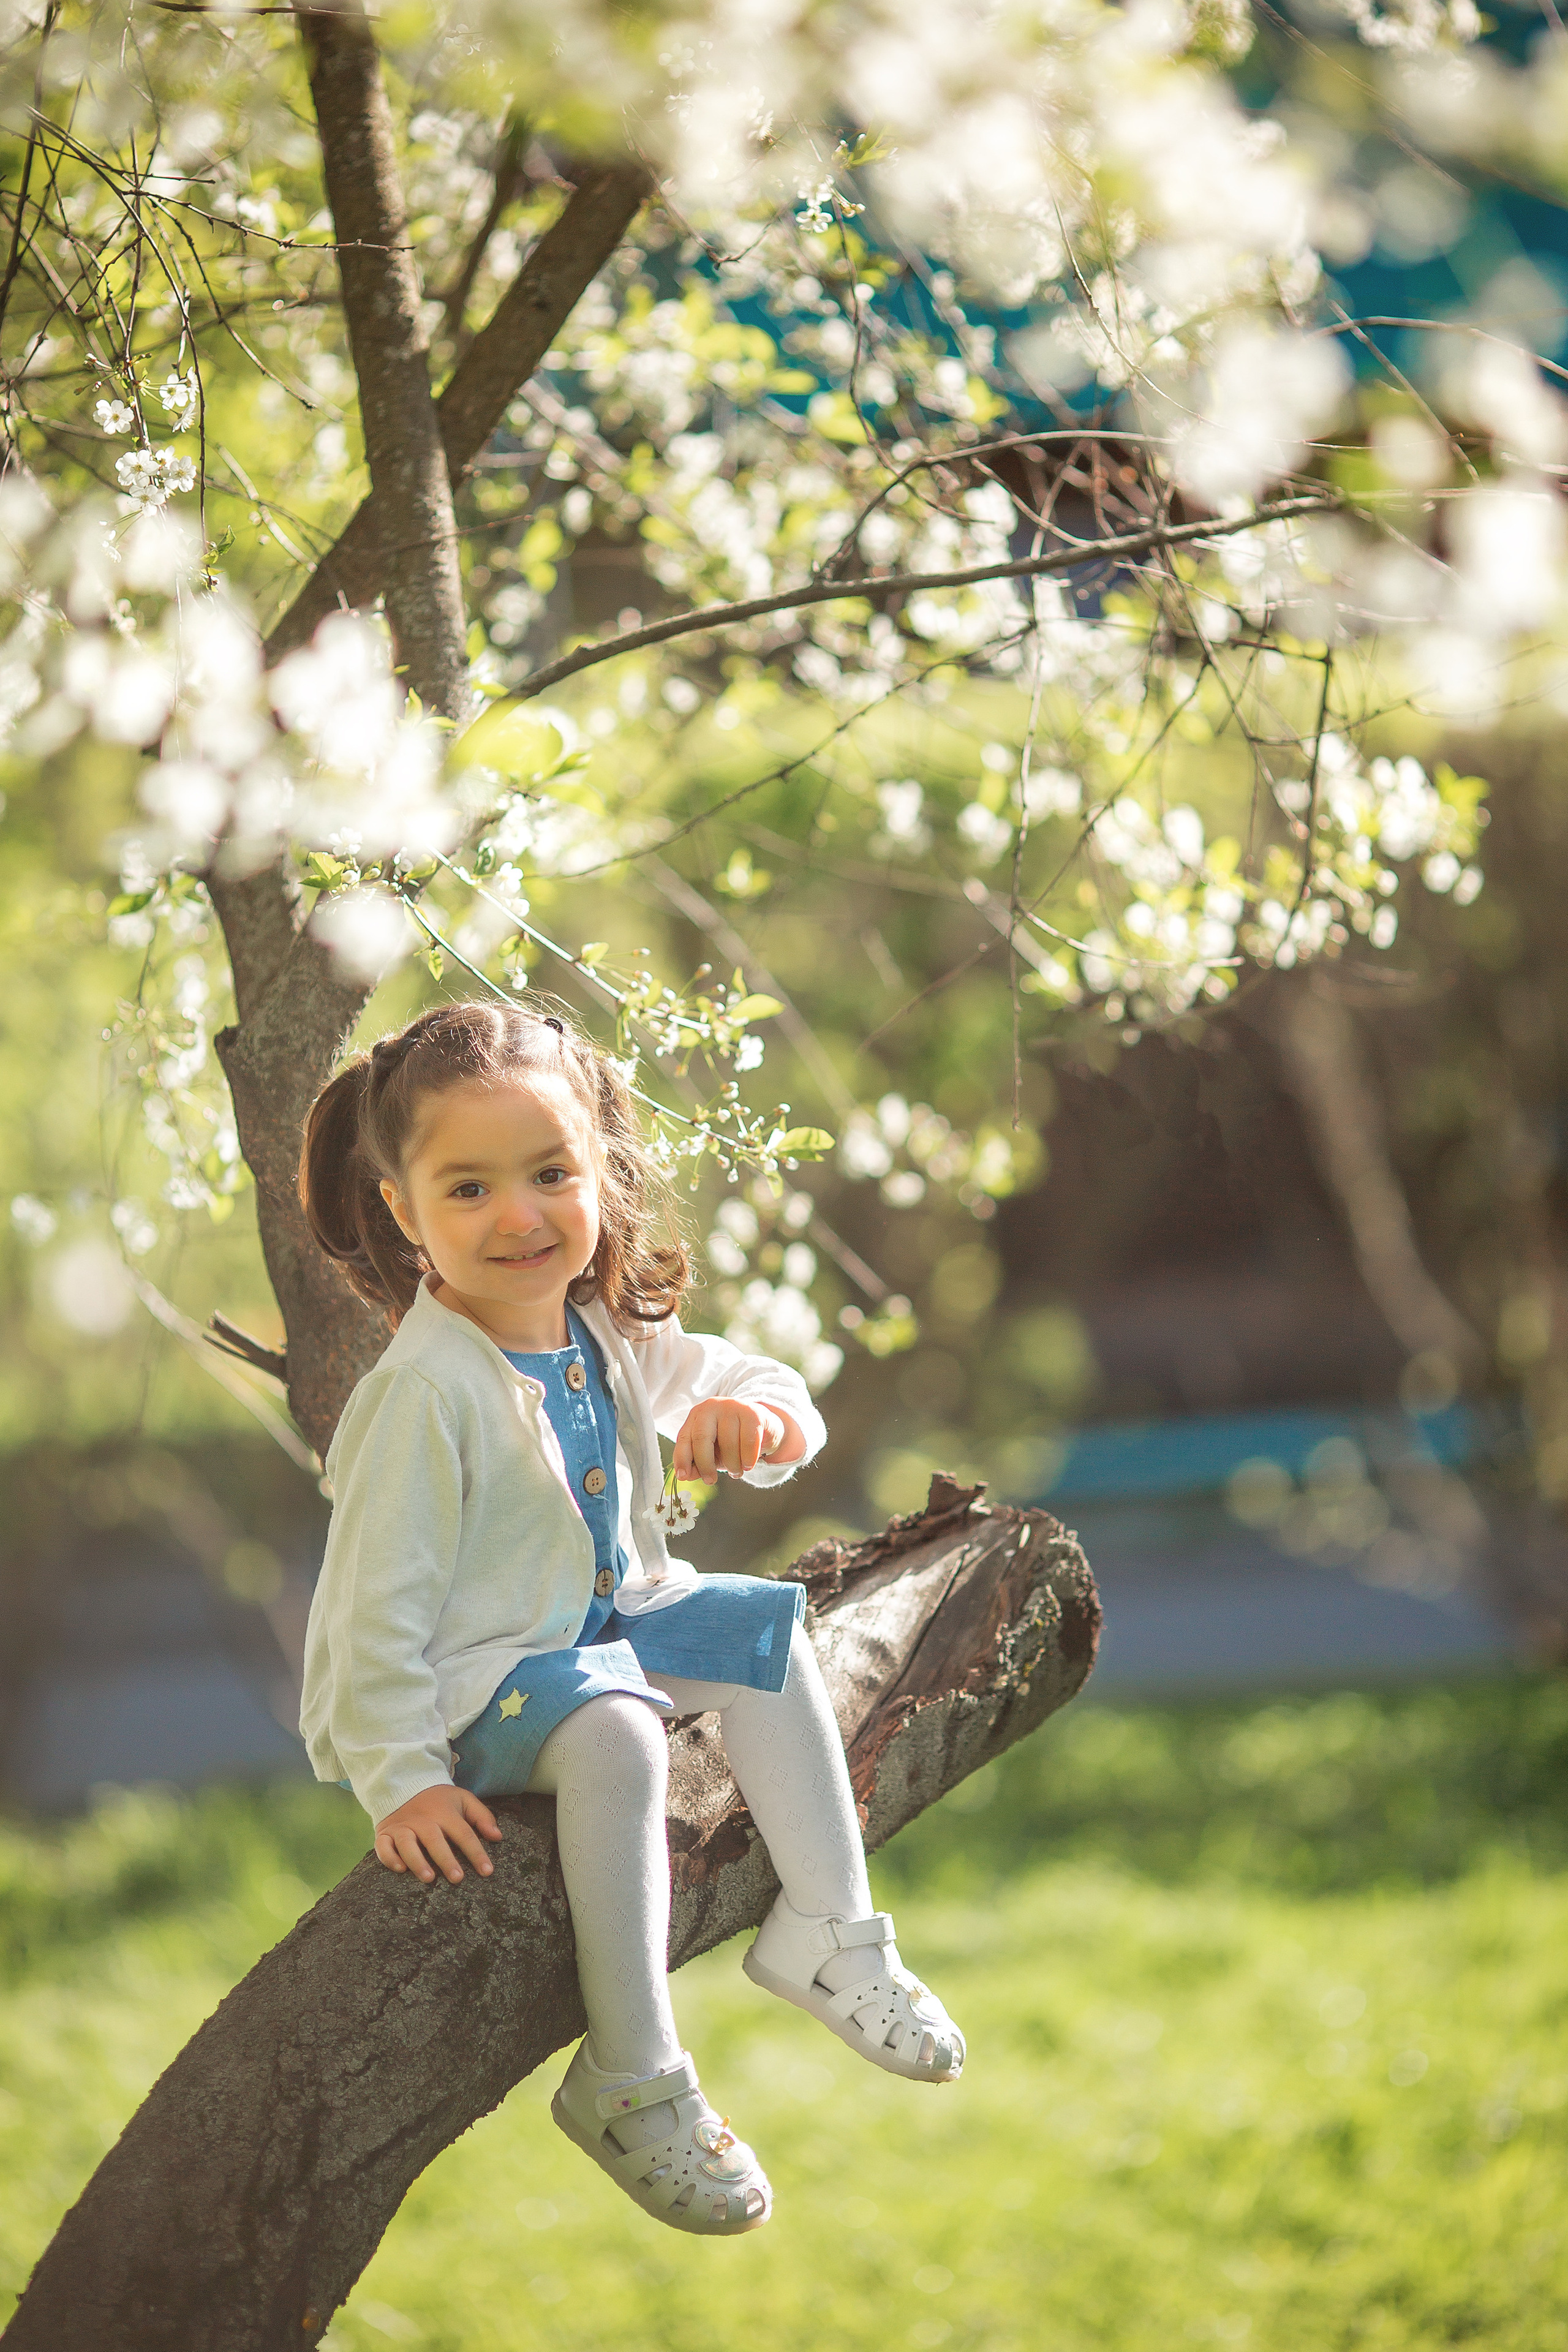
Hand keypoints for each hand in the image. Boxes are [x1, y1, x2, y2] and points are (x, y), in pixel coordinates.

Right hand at [374, 1784, 501, 1884]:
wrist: (404, 1785)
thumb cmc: (438, 1799)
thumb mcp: (463, 1799)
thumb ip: (482, 1816)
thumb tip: (497, 1836)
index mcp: (444, 1812)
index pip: (464, 1834)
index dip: (476, 1853)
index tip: (487, 1871)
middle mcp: (422, 1820)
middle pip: (434, 1840)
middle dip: (446, 1860)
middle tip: (457, 1878)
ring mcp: (402, 1827)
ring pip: (407, 1844)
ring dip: (417, 1862)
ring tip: (429, 1878)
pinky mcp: (385, 1833)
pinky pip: (383, 1847)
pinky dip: (389, 1858)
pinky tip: (400, 1869)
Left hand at [673, 1396, 803, 1479]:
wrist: (762, 1427)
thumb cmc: (732, 1440)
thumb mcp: (712, 1452)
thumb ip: (697, 1463)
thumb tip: (687, 1475)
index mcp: (697, 1416)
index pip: (684, 1437)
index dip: (682, 1458)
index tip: (683, 1476)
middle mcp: (712, 1407)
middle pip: (702, 1437)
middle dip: (705, 1464)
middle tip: (710, 1480)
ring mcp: (733, 1407)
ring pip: (728, 1443)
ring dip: (731, 1465)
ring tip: (736, 1472)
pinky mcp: (753, 1413)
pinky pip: (748, 1442)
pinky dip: (747, 1459)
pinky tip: (747, 1465)